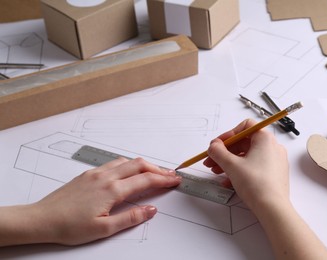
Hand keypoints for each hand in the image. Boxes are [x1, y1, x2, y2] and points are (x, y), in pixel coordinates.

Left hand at [15, 158, 180, 245]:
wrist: (42, 219)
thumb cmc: (69, 225)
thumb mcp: (104, 229)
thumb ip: (130, 217)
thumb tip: (150, 210)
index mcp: (112, 190)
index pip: (145, 180)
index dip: (163, 179)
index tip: (174, 180)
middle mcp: (105, 177)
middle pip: (139, 165)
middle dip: (157, 169)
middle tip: (169, 174)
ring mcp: (96, 173)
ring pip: (126, 161)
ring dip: (143, 165)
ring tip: (153, 172)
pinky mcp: (88, 174)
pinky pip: (113, 163)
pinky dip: (128, 164)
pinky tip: (128, 171)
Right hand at [203, 119, 288, 210]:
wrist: (272, 208)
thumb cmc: (256, 184)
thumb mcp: (231, 165)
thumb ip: (218, 152)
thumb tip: (213, 145)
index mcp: (265, 138)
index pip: (244, 127)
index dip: (228, 135)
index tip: (217, 145)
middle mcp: (272, 147)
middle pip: (244, 143)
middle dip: (225, 152)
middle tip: (211, 160)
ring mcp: (274, 160)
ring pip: (247, 156)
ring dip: (229, 162)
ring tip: (216, 172)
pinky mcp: (274, 173)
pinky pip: (253, 166)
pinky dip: (240, 170)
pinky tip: (228, 181)